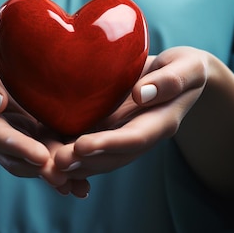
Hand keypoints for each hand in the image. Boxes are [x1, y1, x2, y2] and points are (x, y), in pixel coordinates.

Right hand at [0, 44, 89, 196]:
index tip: (38, 155)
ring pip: (37, 160)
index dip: (16, 147)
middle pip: (18, 158)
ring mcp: (17, 137)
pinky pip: (50, 150)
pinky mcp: (34, 133)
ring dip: (57, 173)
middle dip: (40, 169)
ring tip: (79, 184)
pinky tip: (85, 182)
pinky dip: (67, 165)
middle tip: (63, 177)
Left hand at [53, 47, 210, 181]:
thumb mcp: (189, 68)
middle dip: (85, 162)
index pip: (134, 138)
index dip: (109, 144)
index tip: (82, 145)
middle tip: (55, 162)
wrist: (180, 77)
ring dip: (74, 163)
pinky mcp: (111, 129)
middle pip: (113, 156)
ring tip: (46, 164)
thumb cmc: (186, 69)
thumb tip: (142, 94)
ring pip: (99, 156)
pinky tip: (45, 151)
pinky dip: (69, 150)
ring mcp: (124, 135)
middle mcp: (140, 135)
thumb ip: (171, 80)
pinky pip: (90, 144)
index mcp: (161, 123)